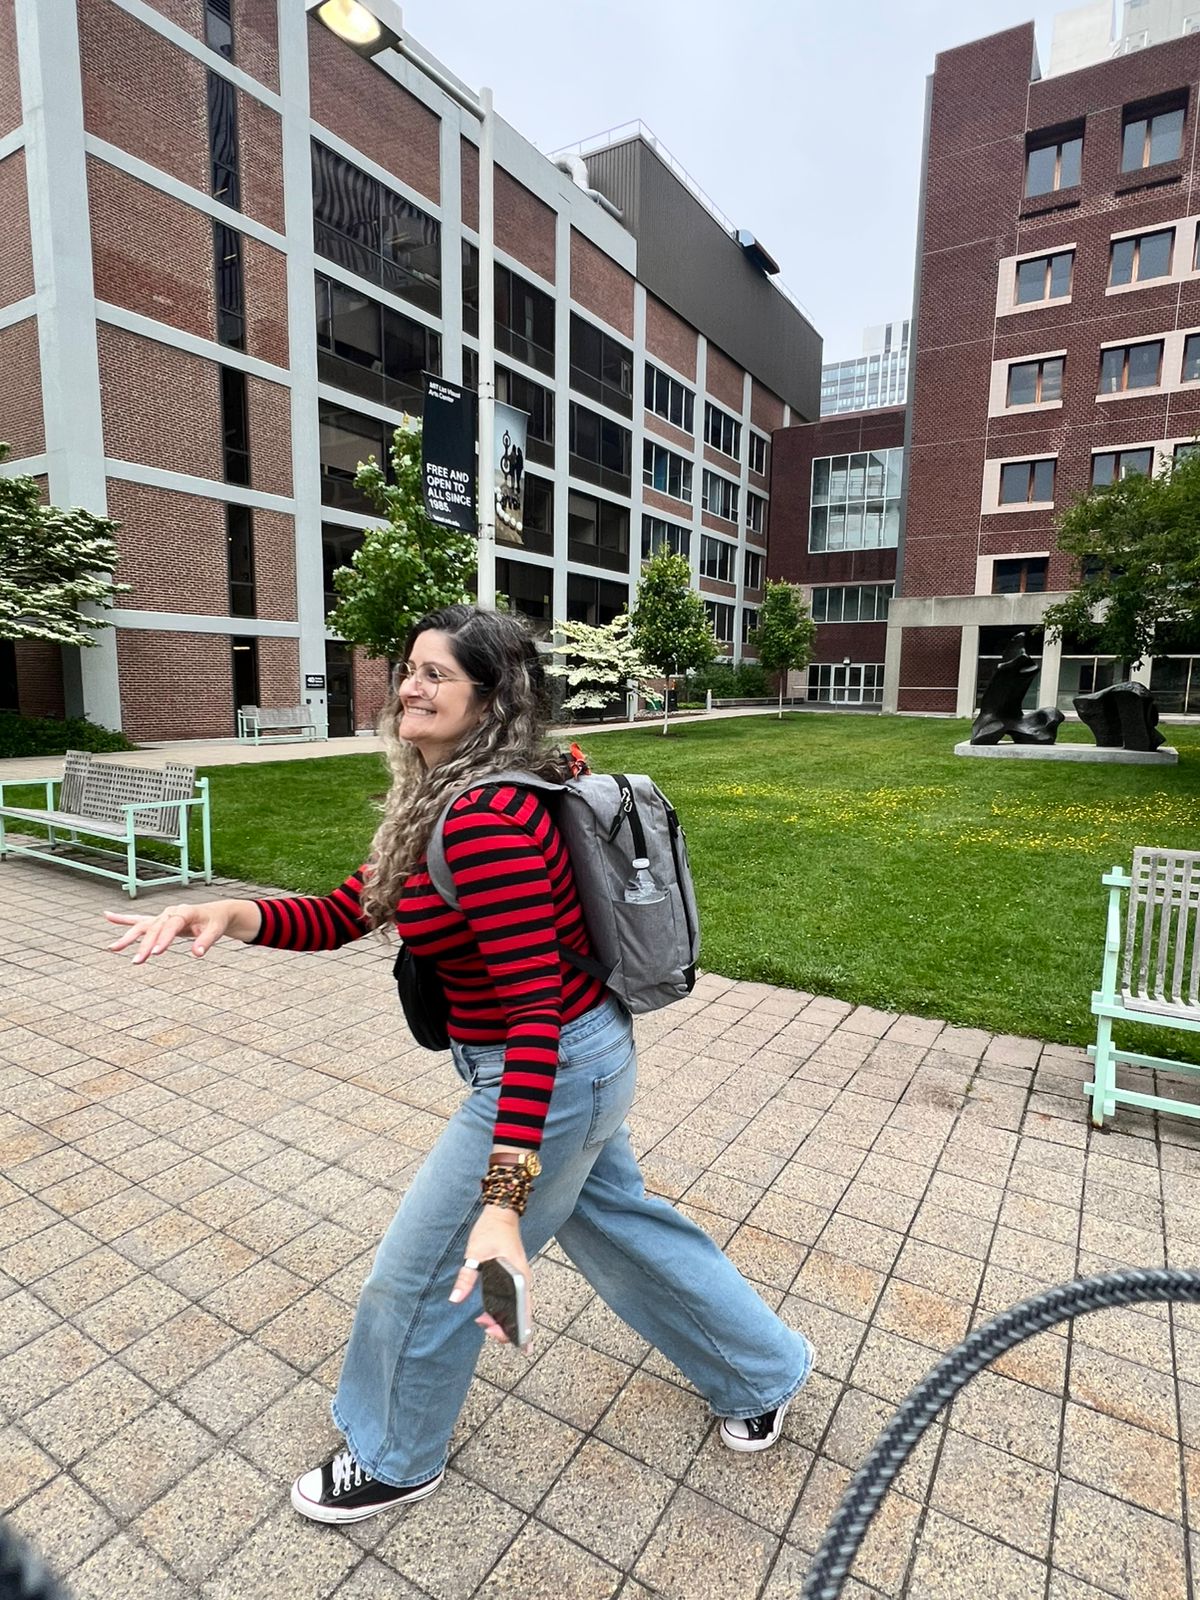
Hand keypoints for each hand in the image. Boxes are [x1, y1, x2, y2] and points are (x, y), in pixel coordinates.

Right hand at [104, 901, 235, 964]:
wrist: (214, 913)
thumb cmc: (215, 922)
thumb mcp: (216, 931)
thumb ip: (206, 942)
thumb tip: (197, 954)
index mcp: (185, 912)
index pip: (172, 925)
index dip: (164, 939)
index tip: (156, 953)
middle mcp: (170, 912)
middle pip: (154, 928)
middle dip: (145, 945)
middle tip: (136, 962)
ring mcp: (162, 916)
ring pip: (142, 926)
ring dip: (128, 937)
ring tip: (113, 948)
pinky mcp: (158, 920)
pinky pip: (138, 919)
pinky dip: (123, 919)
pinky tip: (107, 916)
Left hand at [448, 1205, 531, 1345]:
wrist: (501, 1213)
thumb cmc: (490, 1231)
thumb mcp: (475, 1254)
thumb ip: (467, 1277)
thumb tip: (456, 1298)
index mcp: (519, 1277)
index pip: (524, 1310)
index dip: (522, 1330)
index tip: (518, 1346)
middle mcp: (524, 1281)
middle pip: (522, 1314)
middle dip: (507, 1328)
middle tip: (485, 1328)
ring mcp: (521, 1280)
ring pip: (518, 1309)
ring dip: (504, 1320)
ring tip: (484, 1323)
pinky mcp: (516, 1277)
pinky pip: (514, 1301)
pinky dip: (504, 1311)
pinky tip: (491, 1315)